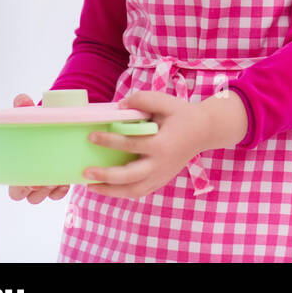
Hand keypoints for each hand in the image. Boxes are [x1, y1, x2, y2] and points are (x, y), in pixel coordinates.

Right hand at [7, 93, 70, 204]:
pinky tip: (66, 179)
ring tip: (58, 177)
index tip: (32, 181)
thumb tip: (21, 99)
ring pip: (41, 197)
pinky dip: (61, 190)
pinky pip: (57, 194)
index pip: (14, 191)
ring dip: (50, 190)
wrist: (56, 122)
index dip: (20, 189)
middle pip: (28, 197)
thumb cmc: (38, 121)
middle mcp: (28, 176)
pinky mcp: (58, 179)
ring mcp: (43, 180)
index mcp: (16, 166)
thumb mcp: (32, 114)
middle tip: (48, 179)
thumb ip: (25, 107)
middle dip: (37, 191)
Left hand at [81, 91, 209, 200]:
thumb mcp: (165, 101)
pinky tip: (109, 189)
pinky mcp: (163, 179)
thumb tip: (119, 107)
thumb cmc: (183, 114)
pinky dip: (123, 193)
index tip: (91, 136)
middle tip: (86, 172)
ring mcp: (163, 175)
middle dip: (106, 176)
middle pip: (130, 176)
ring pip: (133, 191)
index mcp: (162, 143)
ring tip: (91, 187)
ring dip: (111, 191)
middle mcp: (161, 164)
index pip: (131, 144)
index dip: (109, 141)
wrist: (206, 130)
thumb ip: (142, 100)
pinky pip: (140, 192)